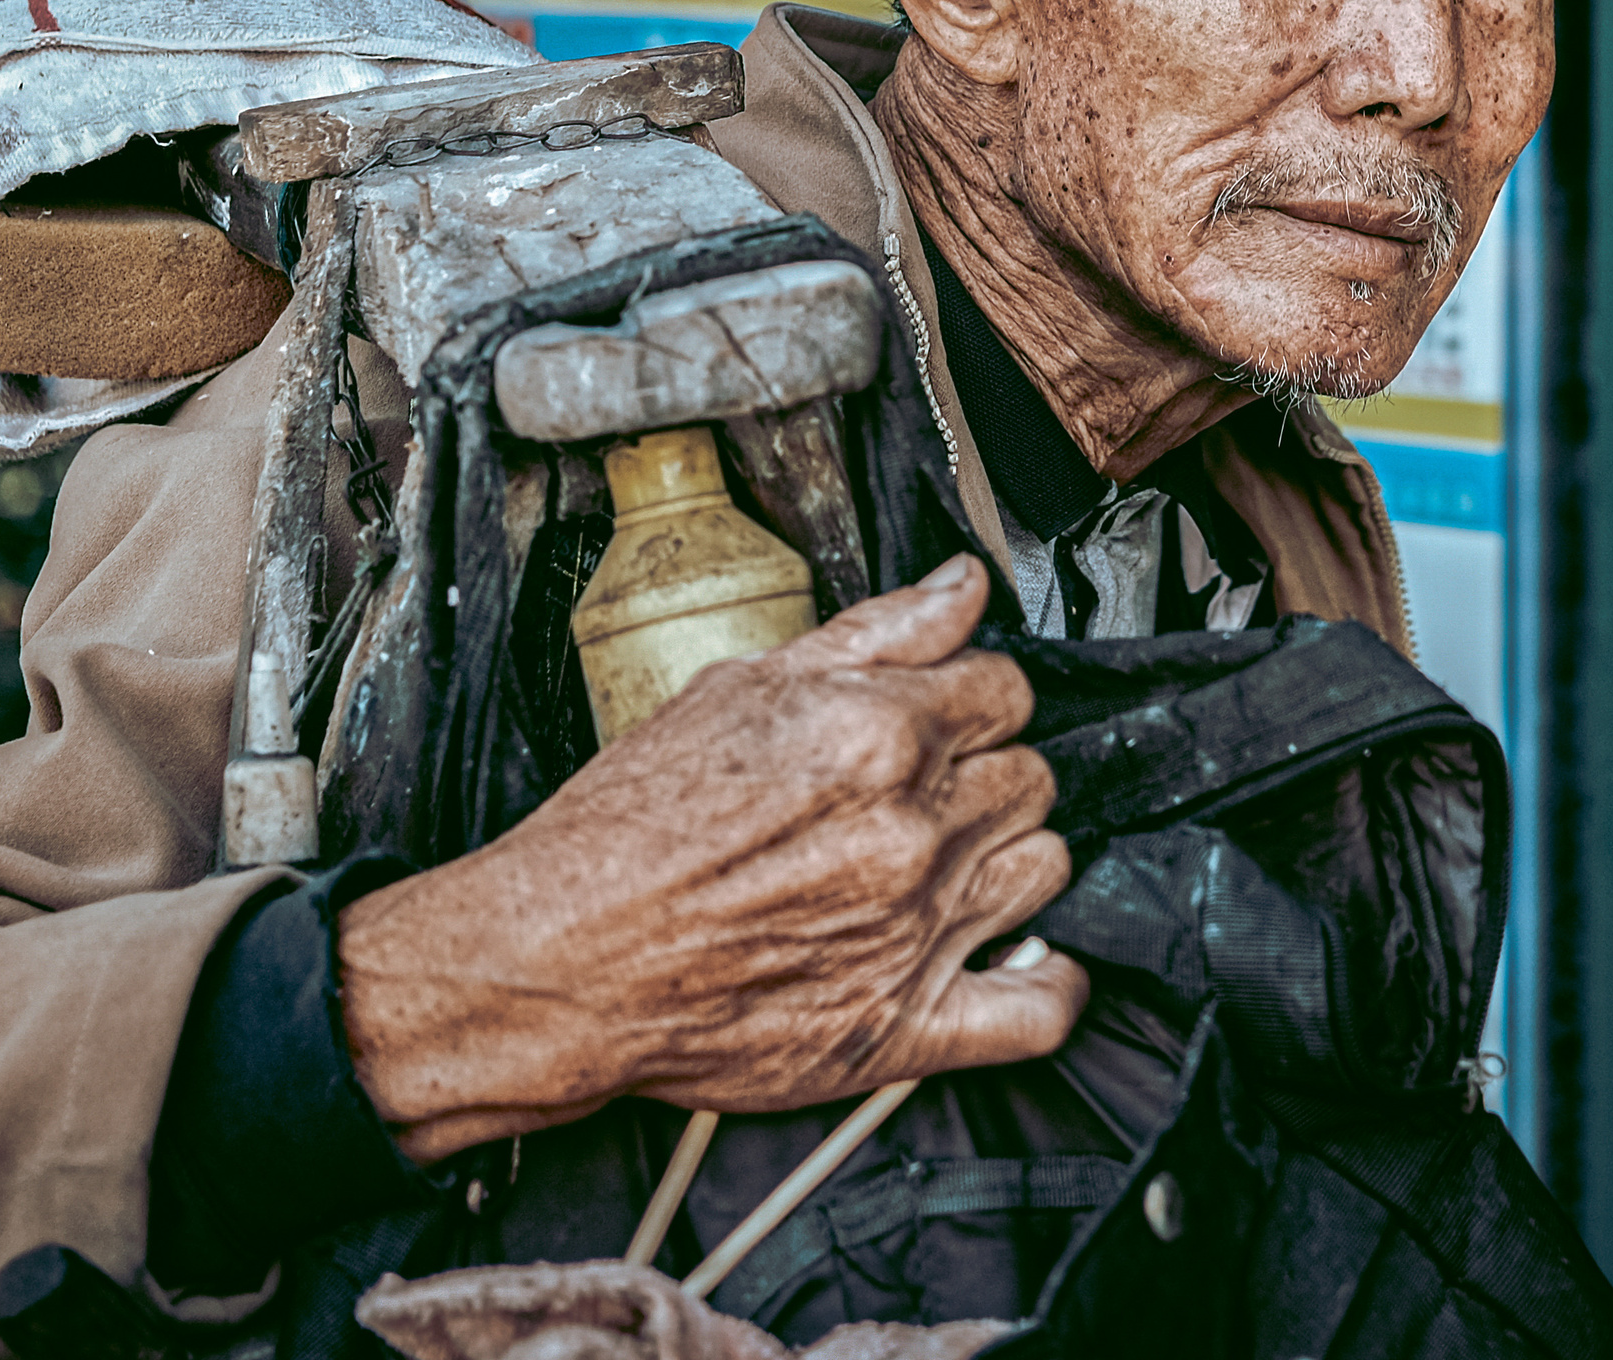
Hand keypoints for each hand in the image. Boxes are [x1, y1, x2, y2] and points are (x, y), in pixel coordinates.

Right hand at [336, 554, 1086, 1161]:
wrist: (564, 958)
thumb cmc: (630, 826)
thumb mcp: (740, 688)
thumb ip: (874, 632)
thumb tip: (962, 585)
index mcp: (875, 735)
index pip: (1006, 688)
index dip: (974, 696)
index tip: (945, 715)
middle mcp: (910, 829)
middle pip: (1030, 775)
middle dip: (986, 771)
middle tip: (923, 789)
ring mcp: (916, 931)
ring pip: (1046, 867)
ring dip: (1009, 857)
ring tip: (948, 861)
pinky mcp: (905, 1028)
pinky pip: (1038, 1008)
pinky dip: (1048, 983)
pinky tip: (1020, 957)